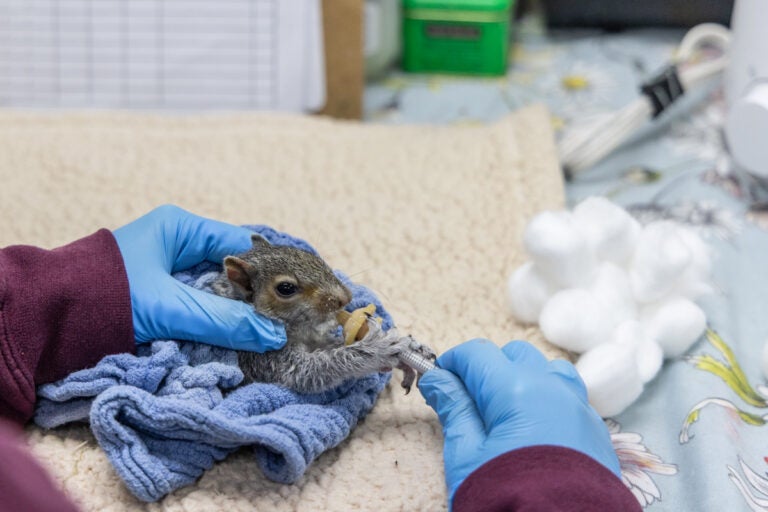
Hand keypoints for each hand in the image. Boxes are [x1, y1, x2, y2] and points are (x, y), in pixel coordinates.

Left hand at [112, 205, 286, 350]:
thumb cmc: (105, 298)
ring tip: (268, 327)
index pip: (242, 243)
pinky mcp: (164, 294)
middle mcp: (178, 243)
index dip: (269, 269)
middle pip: (233, 267)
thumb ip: (223, 321)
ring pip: (220, 288)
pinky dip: (219, 319)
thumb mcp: (170, 308)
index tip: (294, 294)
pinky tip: (238, 334)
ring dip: (238, 310)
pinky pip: (204, 304)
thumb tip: (273, 333)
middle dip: (256, 293)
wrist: (49, 319)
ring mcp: (170, 269)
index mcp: (181, 228)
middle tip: (285, 316)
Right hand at [418, 339, 619, 501]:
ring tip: (505, 411)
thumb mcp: (466, 455)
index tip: (438, 380)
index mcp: (516, 390)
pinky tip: (534, 430)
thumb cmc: (508, 497)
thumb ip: (454, 409)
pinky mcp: (595, 430)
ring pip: (547, 371)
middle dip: (487, 368)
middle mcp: (552, 388)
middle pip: (514, 355)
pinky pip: (569, 397)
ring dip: (523, 378)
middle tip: (467, 401)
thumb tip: (437, 380)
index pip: (477, 354)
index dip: (453, 362)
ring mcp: (579, 407)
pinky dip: (547, 400)